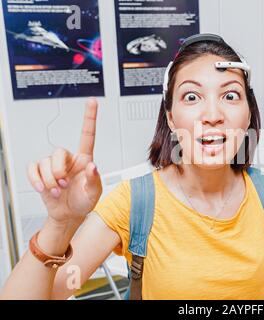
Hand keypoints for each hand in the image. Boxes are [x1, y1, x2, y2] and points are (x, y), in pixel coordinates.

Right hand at [27, 98, 101, 225]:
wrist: (69, 215)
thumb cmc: (84, 202)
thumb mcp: (94, 193)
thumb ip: (94, 180)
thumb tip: (93, 166)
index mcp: (85, 160)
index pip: (87, 135)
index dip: (89, 118)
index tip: (92, 101)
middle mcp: (69, 160)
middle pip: (58, 152)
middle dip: (59, 170)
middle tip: (64, 184)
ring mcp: (54, 166)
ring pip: (45, 162)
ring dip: (50, 180)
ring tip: (57, 190)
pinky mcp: (41, 173)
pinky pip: (33, 169)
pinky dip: (36, 180)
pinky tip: (42, 188)